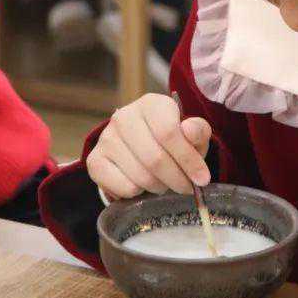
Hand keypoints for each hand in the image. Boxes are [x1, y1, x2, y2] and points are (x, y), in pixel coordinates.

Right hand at [88, 93, 211, 198]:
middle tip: (185, 186)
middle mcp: (124, 117)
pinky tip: (143, 184)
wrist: (140, 144)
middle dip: (176, 179)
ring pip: (140, 176)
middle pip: (155, 158)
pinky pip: (124, 187)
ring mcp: (106, 138)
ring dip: (160, 187)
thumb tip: (189, 130)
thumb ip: (197, 131)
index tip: (202, 179)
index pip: (169, 133)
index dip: (188, 160)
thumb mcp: (192, 132)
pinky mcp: (95, 161)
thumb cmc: (172, 138)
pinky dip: (139, 193)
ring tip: (165, 182)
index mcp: (151, 104)